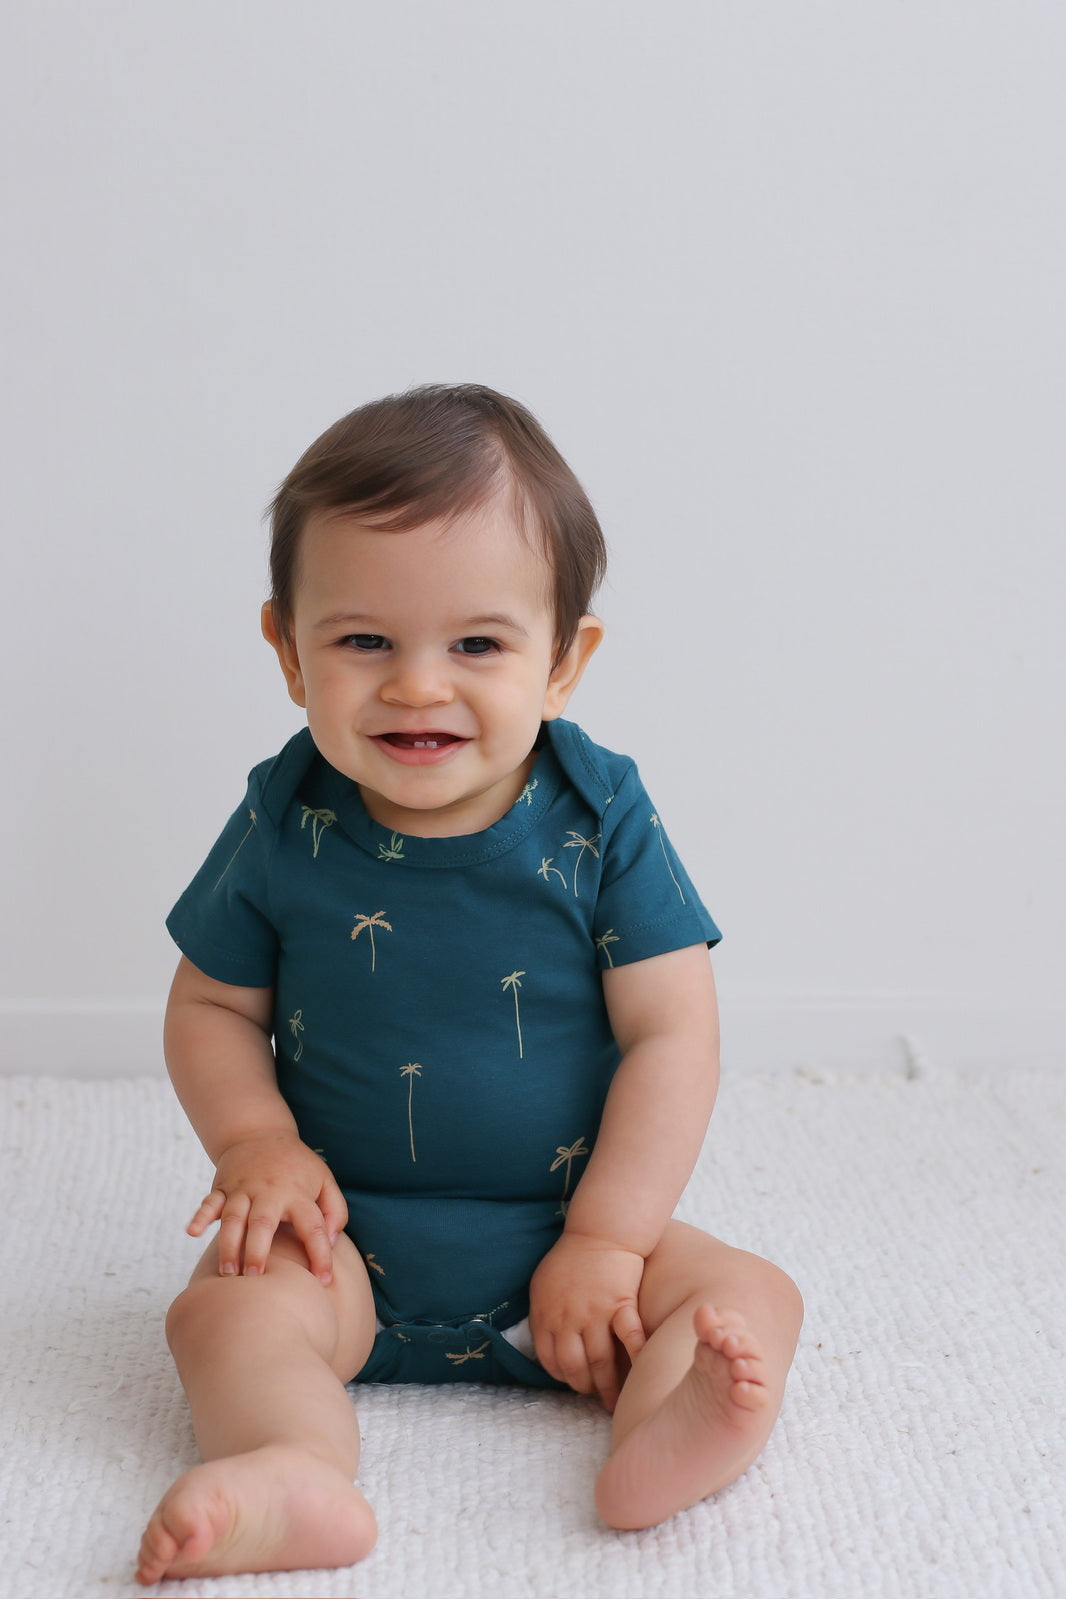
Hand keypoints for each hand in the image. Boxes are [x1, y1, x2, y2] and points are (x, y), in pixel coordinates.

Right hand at [187, 1133, 347, 1283]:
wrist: (260, 1133)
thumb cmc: (297, 1167)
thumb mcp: (325, 1181)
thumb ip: (335, 1211)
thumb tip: (331, 1242)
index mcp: (297, 1194)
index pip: (313, 1226)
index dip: (320, 1254)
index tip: (324, 1280)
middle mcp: (269, 1192)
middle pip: (262, 1223)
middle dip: (257, 1250)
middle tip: (255, 1278)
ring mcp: (243, 1189)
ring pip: (233, 1218)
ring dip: (229, 1245)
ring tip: (229, 1272)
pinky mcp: (222, 1188)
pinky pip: (209, 1203)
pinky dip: (200, 1217)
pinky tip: (193, 1232)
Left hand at [528, 1232, 646, 1410]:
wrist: (600, 1231)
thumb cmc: (571, 1257)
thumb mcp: (542, 1284)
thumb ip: (543, 1314)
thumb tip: (545, 1342)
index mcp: (545, 1314)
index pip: (549, 1359)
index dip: (561, 1376)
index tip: (571, 1382)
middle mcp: (568, 1319)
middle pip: (574, 1366)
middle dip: (583, 1386)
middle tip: (594, 1396)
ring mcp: (595, 1313)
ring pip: (600, 1360)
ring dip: (607, 1384)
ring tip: (612, 1399)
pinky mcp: (621, 1305)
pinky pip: (630, 1337)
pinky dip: (636, 1356)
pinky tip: (641, 1371)